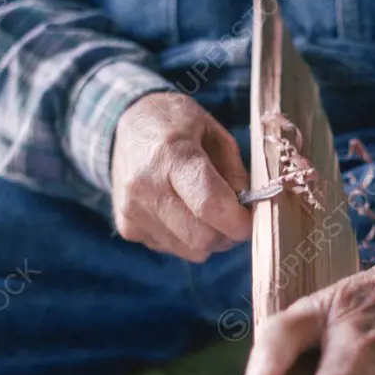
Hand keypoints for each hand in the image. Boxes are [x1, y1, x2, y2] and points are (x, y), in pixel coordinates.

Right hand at [111, 92, 251, 260]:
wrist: (123, 126)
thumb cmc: (175, 124)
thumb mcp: (213, 131)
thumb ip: (234, 171)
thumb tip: (248, 207)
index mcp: (170, 155)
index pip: (209, 204)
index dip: (239, 221)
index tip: (251, 219)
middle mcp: (146, 187)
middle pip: (202, 237)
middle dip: (227, 233)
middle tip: (233, 216)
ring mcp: (133, 212)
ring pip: (191, 250)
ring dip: (210, 239)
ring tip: (207, 212)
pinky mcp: (128, 228)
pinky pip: (173, 249)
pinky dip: (187, 239)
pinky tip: (183, 213)